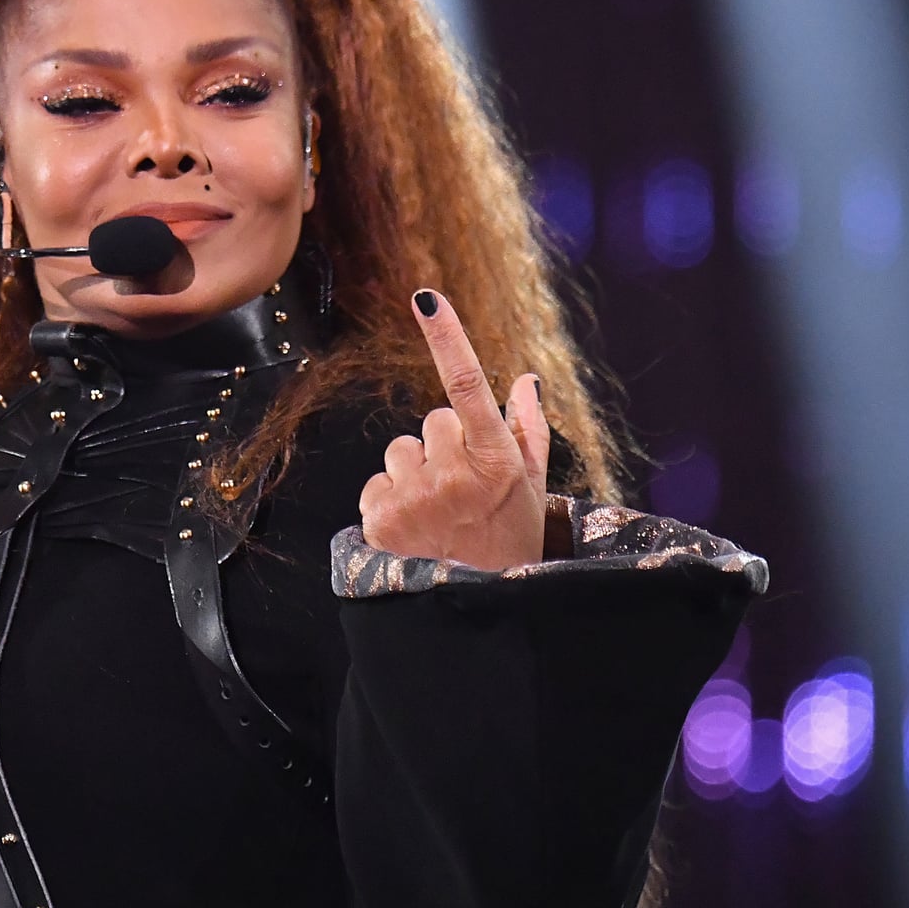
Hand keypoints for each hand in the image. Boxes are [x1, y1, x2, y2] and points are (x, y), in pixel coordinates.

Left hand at [358, 289, 549, 570]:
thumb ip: (529, 429)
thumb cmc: (511, 543)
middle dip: (445, 445)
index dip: (447, 338)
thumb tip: (526, 379)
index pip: (467, 386)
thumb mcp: (531, 489)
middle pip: (433, 420)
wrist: (478, 608)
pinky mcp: (379, 519)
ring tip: (439, 512)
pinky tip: (415, 527)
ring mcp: (415, 497)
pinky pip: (377, 482)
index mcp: (497, 461)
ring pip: (401, 449)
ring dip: (415, 472)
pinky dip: (391, 500)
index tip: (427, 299)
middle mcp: (455, 475)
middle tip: (463, 488)